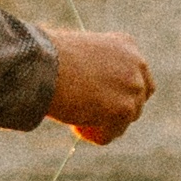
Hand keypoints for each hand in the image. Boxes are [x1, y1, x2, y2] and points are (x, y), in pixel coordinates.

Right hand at [40, 29, 153, 143]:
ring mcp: (133, 86)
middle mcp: (137, 64)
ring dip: (104, 125)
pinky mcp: (125, 109)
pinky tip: (76, 126)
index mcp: (127, 45)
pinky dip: (94, 135)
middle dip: (116, 112)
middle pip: (138, 101)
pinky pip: (110, 134)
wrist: (42, 64)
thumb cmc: (48, 57)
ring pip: (125, 120)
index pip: (139, 78)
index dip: (120, 93)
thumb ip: (99, 71)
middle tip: (90, 117)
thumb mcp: (82, 55)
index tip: (100, 101)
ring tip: (77, 120)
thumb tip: (100, 97)